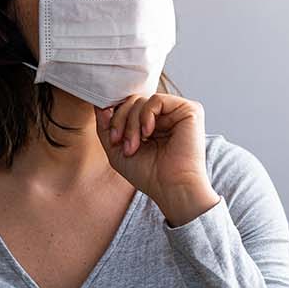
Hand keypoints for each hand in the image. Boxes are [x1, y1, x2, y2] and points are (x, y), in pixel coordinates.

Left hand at [95, 93, 219, 226]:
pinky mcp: (189, 110)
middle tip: (121, 144)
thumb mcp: (117, 151)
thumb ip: (106, 128)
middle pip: (132, 102)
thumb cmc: (149, 175)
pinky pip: (156, 99)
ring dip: (131, 123)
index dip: (115, 118)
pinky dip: (145, 115)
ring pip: (141, 100)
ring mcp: (177, 112)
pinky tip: (148, 132)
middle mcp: (166, 116)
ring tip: (134, 146)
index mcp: (152, 124)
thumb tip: (100, 105)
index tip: (113, 139)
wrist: (172, 189)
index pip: (127, 107)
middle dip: (120, 121)